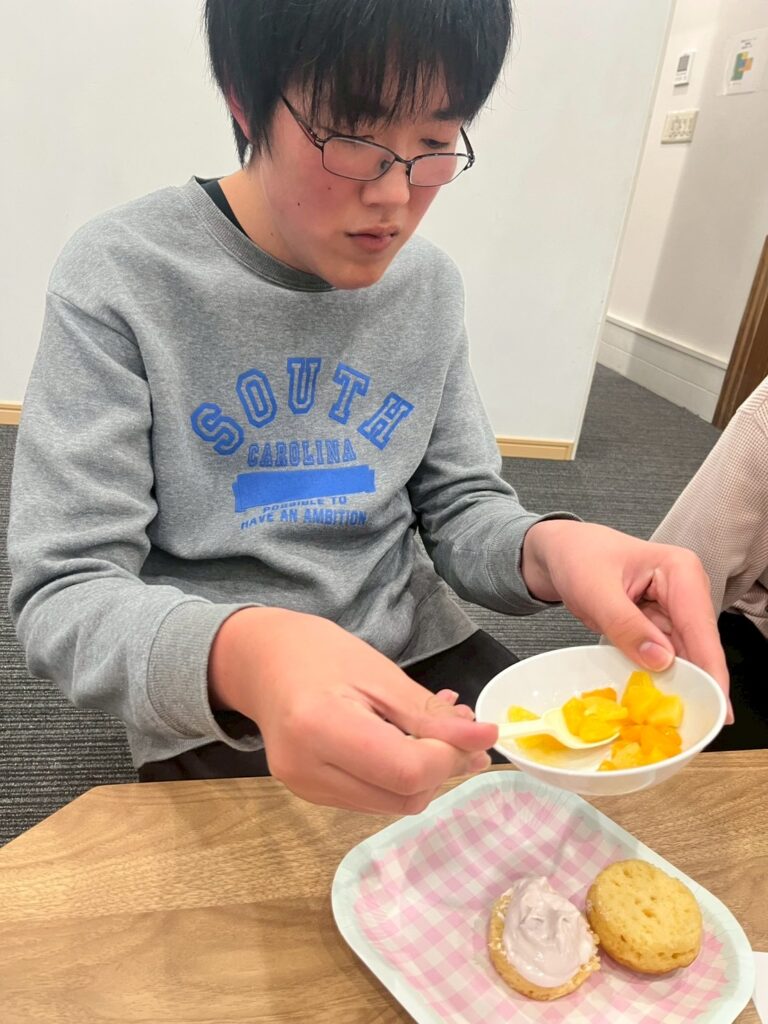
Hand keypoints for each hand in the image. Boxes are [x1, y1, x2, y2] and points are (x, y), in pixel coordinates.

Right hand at [209, 608, 496, 812]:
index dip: (452, 756)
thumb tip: (483, 739)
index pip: (407, 770)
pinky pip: (373, 798)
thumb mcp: (380, 672)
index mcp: (321, 727)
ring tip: (439, 732)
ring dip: (426, 774)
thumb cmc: (319, 653)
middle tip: (466, 731)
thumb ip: (428, 714)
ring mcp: (306, 789)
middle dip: (445, 768)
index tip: (482, 731)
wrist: (260, 661)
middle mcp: (308, 770)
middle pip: (403, 797)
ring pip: (392, 804)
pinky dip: (400, 776)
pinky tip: (407, 742)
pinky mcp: (310, 794)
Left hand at [521, 520, 730, 716]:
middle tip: (698, 722)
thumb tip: (661, 660)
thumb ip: (626, 625)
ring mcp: (674, 609)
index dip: (712, 669)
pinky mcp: (659, 624)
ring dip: (678, 683)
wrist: (560, 551)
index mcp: (680, 570)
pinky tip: (655, 698)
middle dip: (698, 682)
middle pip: (698, 645)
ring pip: (684, 655)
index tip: (720, 706)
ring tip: (672, 717)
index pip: (701, 627)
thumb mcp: (595, 590)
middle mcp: (686, 590)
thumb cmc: (577, 557)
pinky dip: (659, 675)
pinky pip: (664, 655)